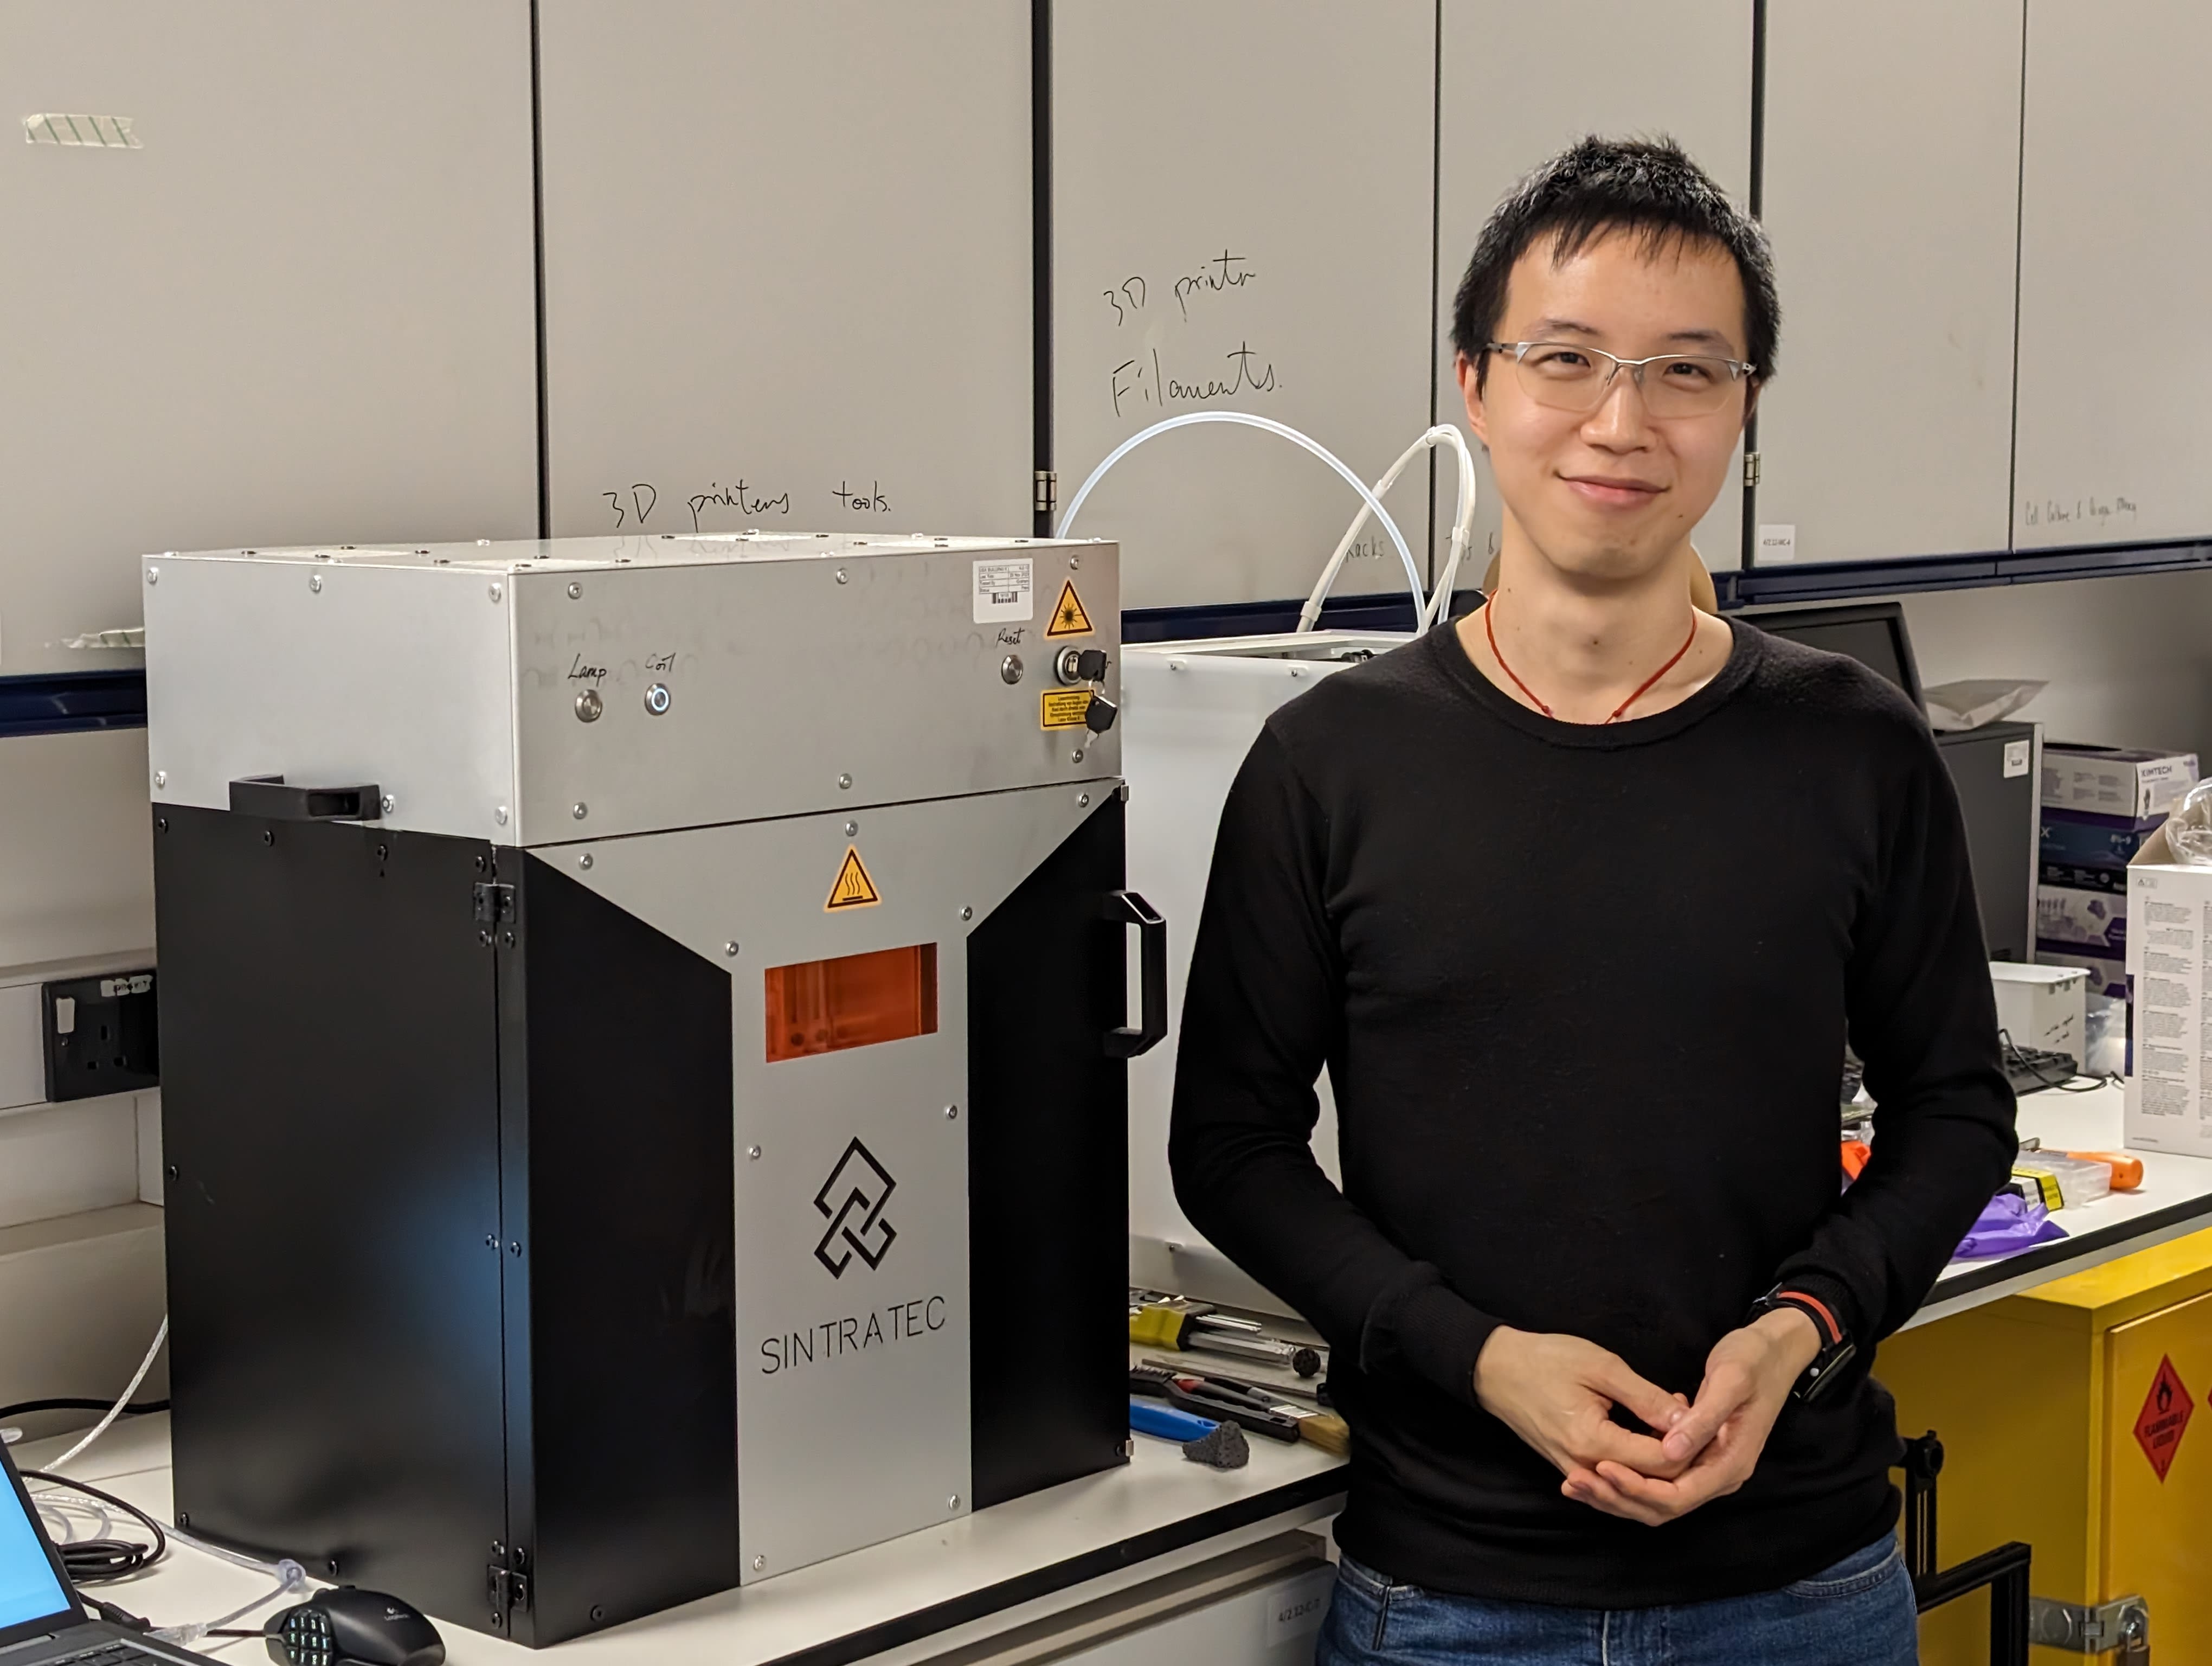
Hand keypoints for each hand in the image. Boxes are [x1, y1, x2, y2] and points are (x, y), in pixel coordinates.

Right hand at [1471, 1326, 1693, 1488]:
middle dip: (1682, 1458)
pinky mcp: (1572, 1469)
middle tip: (1694, 1420)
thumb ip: (1646, 1398)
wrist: (1496, 1370)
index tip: (1705, 1416)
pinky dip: (1640, 1468)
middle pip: (1653, 1485)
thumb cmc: (1545, 1360)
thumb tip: (1687, 1420)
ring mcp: (1577, 1473)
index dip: (1691, 1444)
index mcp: (1593, 1442)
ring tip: (1675, 1427)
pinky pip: (1616, 1484)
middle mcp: (1585, 1468)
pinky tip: (1651, 1439)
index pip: (1661, 1464)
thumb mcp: (1601, 1367)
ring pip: (1635, 1490)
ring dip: (1662, 1466)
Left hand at [1569, 1307, 1820, 1525]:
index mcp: (1730, 1463)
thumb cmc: (1753, 1360)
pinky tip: (1599, 1462)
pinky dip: (1630, 1477)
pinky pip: (1659, 1481)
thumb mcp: (1730, 1381)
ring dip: (1620, 1492)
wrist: (1775, 1351)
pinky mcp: (1697, 1456)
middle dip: (1619, 1497)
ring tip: (1576, 1478)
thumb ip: (1703, 1419)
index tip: (1600, 1467)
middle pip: (1664, 1507)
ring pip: (1659, 1499)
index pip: (1678, 1496)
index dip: (1637, 1487)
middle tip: (1574, 1481)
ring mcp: (1709, 1468)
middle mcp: (1721, 1475)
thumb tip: (1672, 1451)